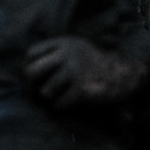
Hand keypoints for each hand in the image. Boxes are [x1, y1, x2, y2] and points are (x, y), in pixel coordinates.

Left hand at [23, 36, 149, 109]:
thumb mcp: (74, 48)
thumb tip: (25, 68)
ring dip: (50, 98)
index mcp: (63, 43)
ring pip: (45, 91)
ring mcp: (75, 72)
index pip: (30, 54)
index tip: (36, 76)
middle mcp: (67, 55)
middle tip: (39, 91)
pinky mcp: (83, 90)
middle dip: (32, 85)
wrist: (124, 74)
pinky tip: (69, 103)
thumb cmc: (94, 63)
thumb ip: (53, 52)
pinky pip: (59, 104)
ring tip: (59, 97)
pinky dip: (62, 106)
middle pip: (31, 72)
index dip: (28, 67)